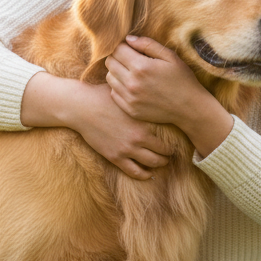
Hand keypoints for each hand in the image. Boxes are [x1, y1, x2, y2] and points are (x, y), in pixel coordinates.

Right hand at [21, 72, 171, 179]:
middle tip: (173, 153)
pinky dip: (144, 174)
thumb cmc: (103, 96)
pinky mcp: (115, 157)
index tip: (178, 137)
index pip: (169, 133)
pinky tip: (148, 174)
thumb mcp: (127, 93)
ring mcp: (127, 149)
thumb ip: (142, 95)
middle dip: (170, 154)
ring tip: (163, 162)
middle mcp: (139, 137)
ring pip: (152, 163)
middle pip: (163, 152)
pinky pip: (135, 171)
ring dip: (160, 164)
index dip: (175, 137)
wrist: (82, 107)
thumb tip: (156, 85)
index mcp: (144, 120)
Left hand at [105, 36, 204, 125]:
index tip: (132, 48)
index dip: (123, 46)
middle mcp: (132, 83)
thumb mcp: (170, 56)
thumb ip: (148, 44)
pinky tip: (132, 86)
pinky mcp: (130, 110)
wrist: (190, 108)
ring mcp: (130, 98)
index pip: (117, 50)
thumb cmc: (182, 79)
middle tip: (131, 59)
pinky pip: (113, 93)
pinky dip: (119, 87)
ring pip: (109, 78)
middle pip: (110, 62)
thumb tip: (128, 38)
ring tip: (131, 72)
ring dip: (117, 72)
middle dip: (118, 57)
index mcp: (141, 67)